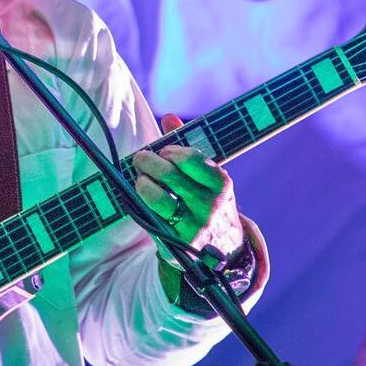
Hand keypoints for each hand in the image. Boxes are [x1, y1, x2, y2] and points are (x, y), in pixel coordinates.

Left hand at [132, 113, 244, 256]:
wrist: (225, 247)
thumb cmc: (210, 202)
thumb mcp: (209, 177)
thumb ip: (189, 148)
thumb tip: (168, 118)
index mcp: (220, 184)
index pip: (190, 158)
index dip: (170, 151)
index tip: (163, 151)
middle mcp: (210, 206)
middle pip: (169, 175)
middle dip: (148, 162)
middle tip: (140, 159)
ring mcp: (193, 226)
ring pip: (157, 198)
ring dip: (142, 183)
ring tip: (140, 180)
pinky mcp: (177, 244)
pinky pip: (150, 218)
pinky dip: (142, 205)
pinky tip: (141, 199)